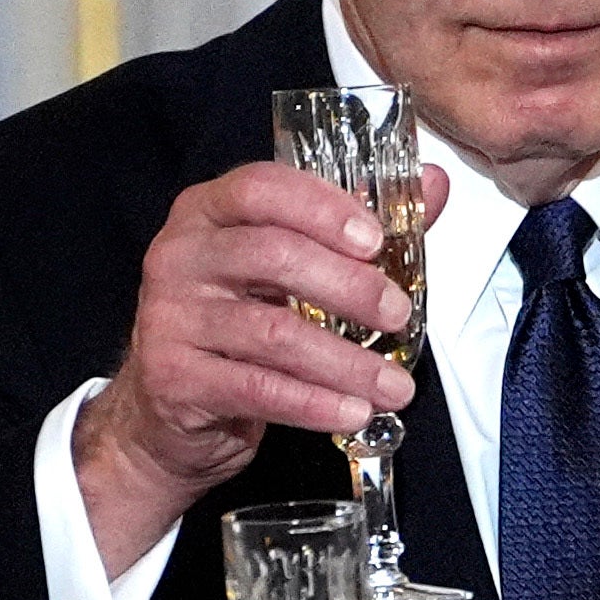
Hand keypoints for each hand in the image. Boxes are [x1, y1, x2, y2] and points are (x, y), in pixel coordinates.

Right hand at [73, 161, 441, 567]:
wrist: (166, 412)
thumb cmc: (235, 329)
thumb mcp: (286, 272)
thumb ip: (356, 230)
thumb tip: (434, 186)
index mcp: (206, 212)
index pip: (262, 188)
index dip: (323, 209)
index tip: (375, 240)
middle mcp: (179, 256)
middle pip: (273, 256)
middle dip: (349, 287)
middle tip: (399, 316)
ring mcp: (170, 317)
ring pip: (273, 332)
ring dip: (345, 362)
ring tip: (394, 385)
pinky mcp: (173, 377)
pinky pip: (258, 389)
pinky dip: (314, 403)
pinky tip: (352, 412)